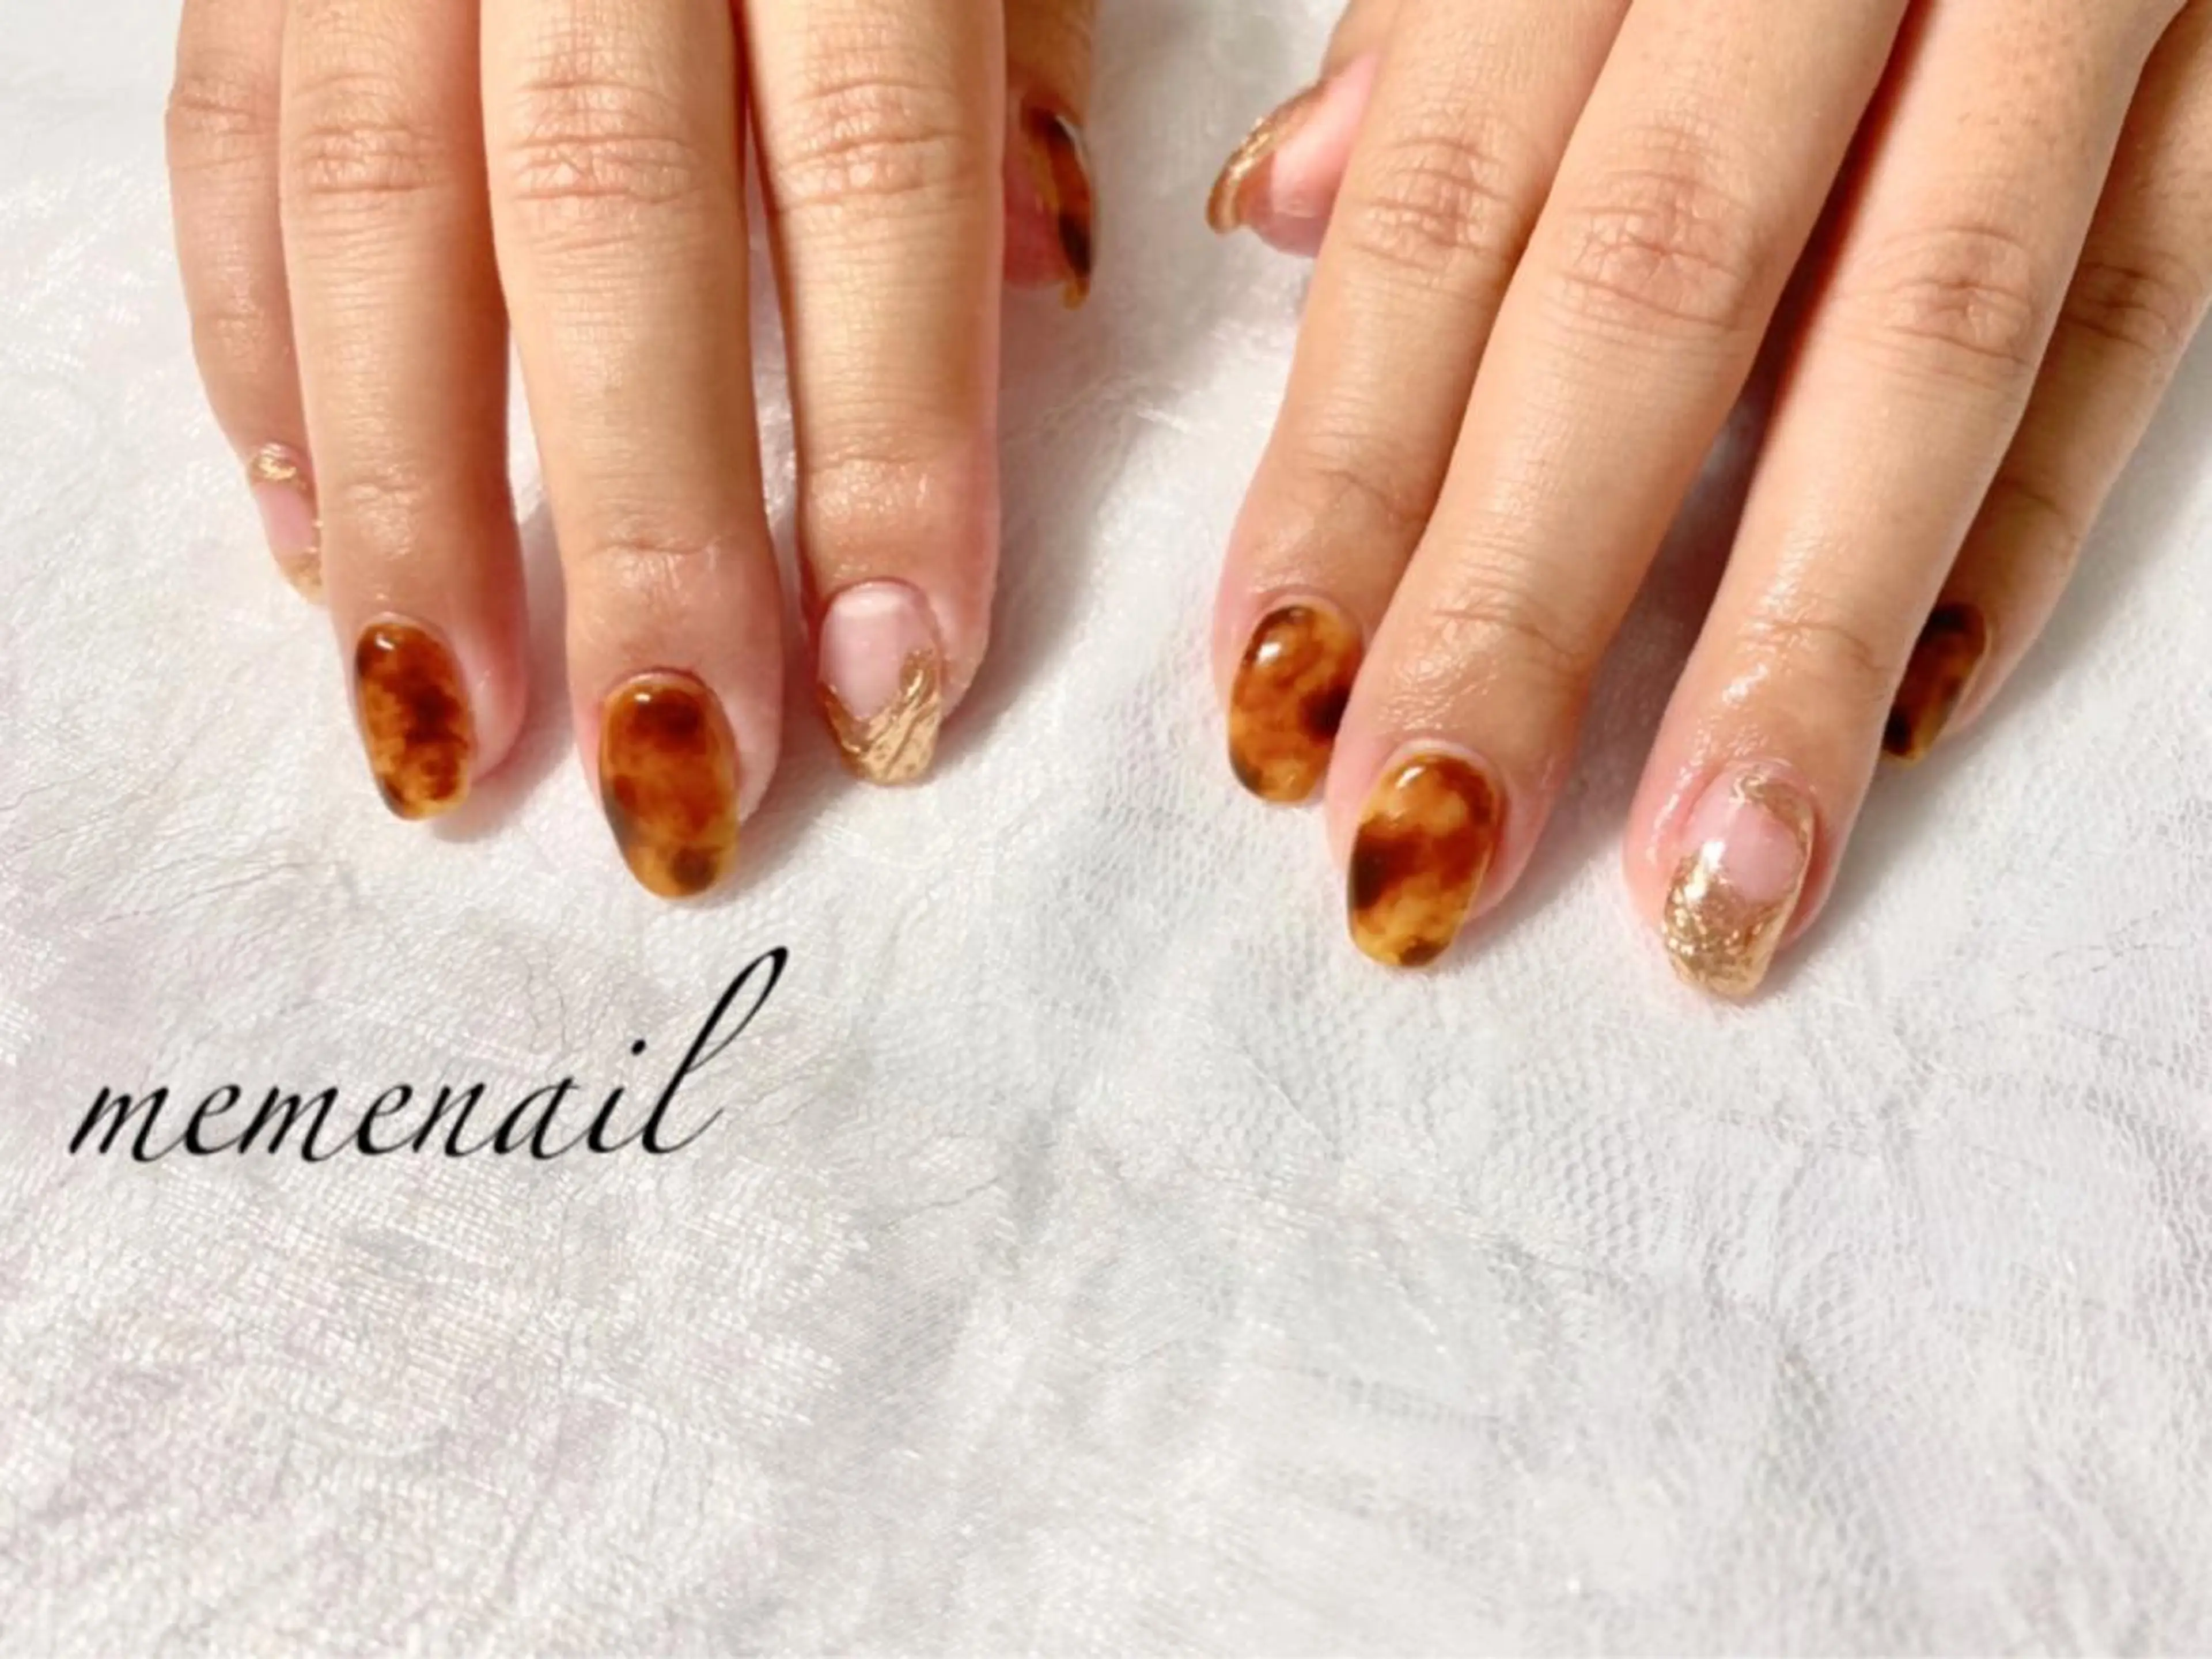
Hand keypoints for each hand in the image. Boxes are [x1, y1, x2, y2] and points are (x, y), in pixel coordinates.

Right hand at [168, 0, 1096, 896]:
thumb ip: (1028, 53)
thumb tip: (1036, 292)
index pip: (864, 171)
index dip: (887, 446)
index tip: (901, 683)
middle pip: (601, 222)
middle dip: (637, 529)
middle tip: (677, 786)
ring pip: (371, 203)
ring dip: (404, 504)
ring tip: (444, 730)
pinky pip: (230, 138)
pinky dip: (258, 355)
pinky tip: (302, 538)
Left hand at [1207, 0, 2210, 994]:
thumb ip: (1454, 11)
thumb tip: (1292, 210)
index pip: (1455, 210)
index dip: (1354, 472)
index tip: (1274, 704)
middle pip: (1653, 297)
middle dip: (1529, 597)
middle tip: (1428, 859)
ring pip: (1923, 328)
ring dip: (1795, 636)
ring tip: (1710, 890)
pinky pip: (2160, 284)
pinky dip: (2043, 506)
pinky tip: (1918, 711)